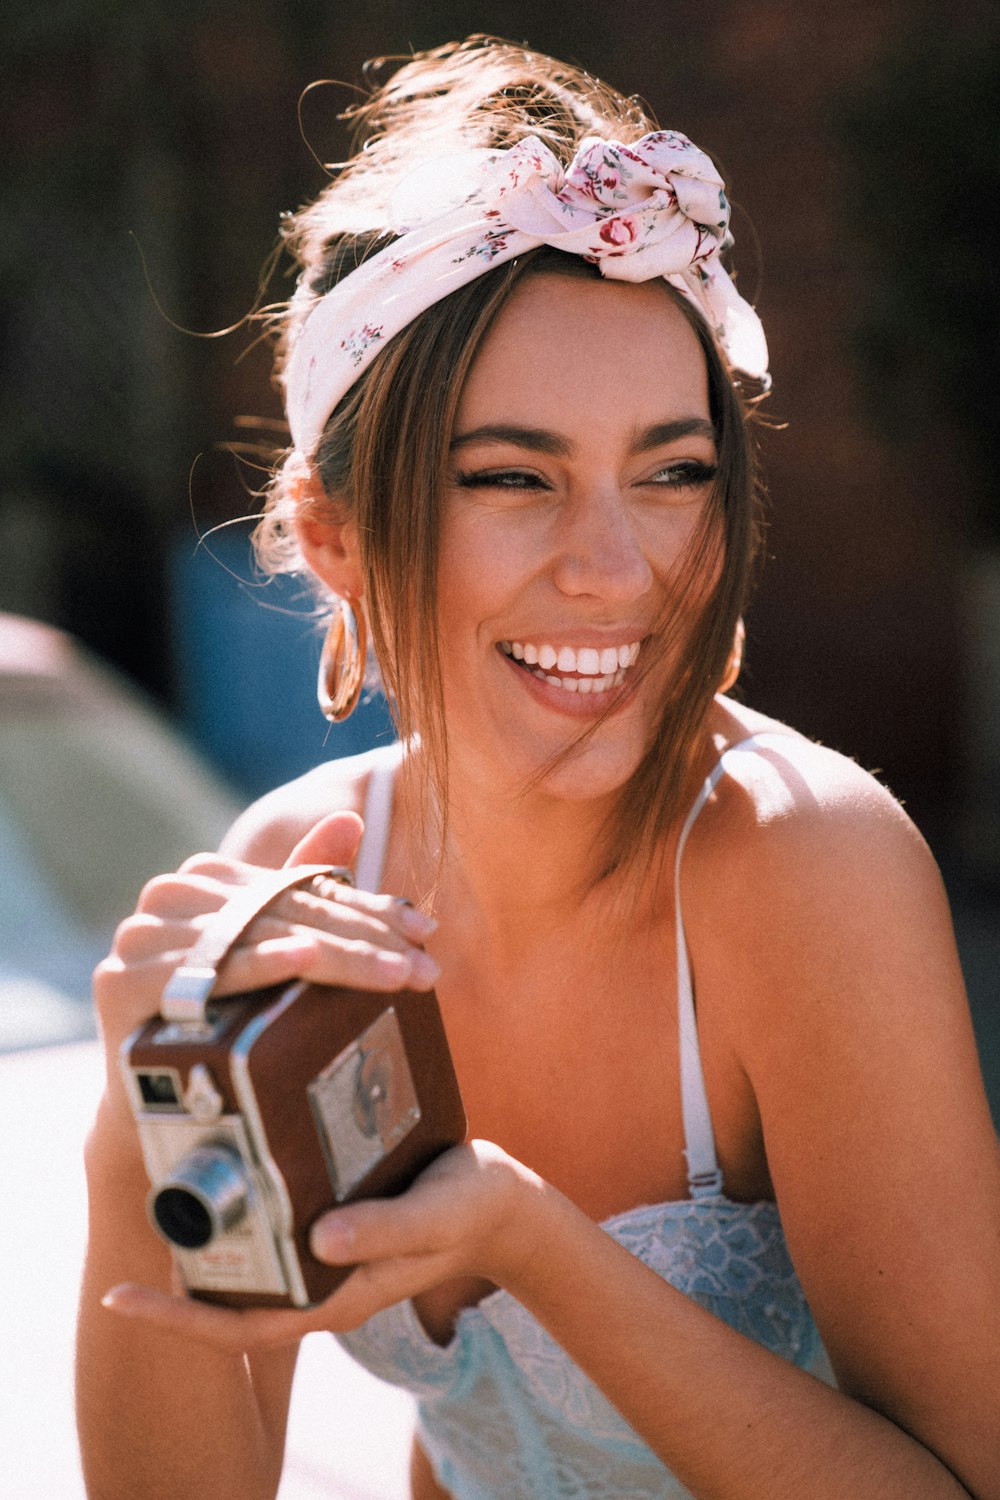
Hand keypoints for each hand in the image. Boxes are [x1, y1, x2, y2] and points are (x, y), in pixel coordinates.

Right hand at [93, 812, 439, 1072]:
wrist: (158, 1099)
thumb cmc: (225, 1020)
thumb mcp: (275, 947)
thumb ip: (304, 880)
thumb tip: (351, 818)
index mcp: (206, 878)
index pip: (301, 889)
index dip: (369, 910)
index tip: (427, 933)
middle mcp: (170, 896)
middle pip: (287, 914)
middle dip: (363, 941)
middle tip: (423, 968)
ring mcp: (142, 936)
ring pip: (261, 939)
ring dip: (333, 957)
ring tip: (391, 974)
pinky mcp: (124, 982)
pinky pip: (208, 971)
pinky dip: (257, 964)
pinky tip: (302, 961)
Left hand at [102, 1141, 548, 1351]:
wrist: (502, 1203)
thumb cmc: (469, 1206)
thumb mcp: (433, 1214)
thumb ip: (384, 1230)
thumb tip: (320, 1239)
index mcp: (340, 1295)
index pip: (243, 1325)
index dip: (178, 1317)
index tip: (121, 1296)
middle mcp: (323, 1283)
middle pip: (232, 1301)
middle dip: (174, 1284)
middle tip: (126, 1240)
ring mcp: (328, 1258)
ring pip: (249, 1266)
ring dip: (203, 1244)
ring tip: (157, 1201)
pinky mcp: (335, 1226)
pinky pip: (275, 1233)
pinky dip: (242, 1213)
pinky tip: (223, 1176)